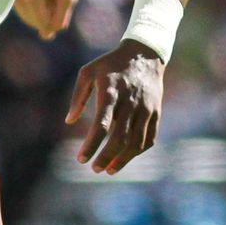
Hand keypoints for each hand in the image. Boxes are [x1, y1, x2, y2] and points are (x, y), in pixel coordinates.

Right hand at [15, 0, 81, 39]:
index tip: (63, 2)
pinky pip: (25, 8)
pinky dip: (36, 5)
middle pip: (34, 21)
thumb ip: (59, 18)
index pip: (43, 24)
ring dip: (42, 10)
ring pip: (28, 16)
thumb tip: (46, 36)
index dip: (57, 19)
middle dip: (48, 15)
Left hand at [65, 38, 164, 174]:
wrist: (144, 55)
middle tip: (95, 169)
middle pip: (120, 138)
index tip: (81, 159)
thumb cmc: (111, 64)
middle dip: (106, 157)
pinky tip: (125, 158)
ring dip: (123, 160)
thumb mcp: (88, 72)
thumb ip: (77, 97)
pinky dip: (137, 152)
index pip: (102, 124)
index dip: (91, 144)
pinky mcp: (156, 113)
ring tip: (109, 170)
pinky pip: (149, 139)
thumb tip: (69, 121)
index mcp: (111, 91)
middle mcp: (130, 102)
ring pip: (136, 142)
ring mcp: (146, 109)